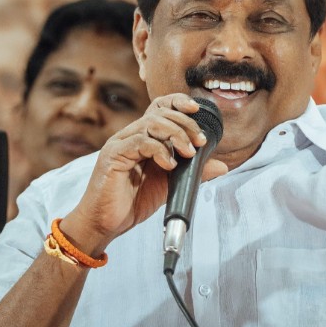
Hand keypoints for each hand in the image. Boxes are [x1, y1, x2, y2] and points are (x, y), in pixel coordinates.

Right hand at [61, 94, 227, 254]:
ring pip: (150, 123)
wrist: (104, 224)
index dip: (178, 102)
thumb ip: (192, 173)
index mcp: (142, 138)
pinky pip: (140, 142)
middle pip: (159, 113)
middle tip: (200, 142)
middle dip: (185, 124)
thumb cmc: (132, 202)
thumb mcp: (169, 185)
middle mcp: (130, 135)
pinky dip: (159, 151)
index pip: (159, 107)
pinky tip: (169, 165)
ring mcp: (120, 143)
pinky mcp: (113, 156)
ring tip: (188, 153)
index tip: (197, 110)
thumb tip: (221, 166)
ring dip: (175, 135)